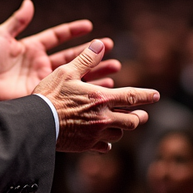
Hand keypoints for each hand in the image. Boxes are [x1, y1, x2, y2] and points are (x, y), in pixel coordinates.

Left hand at [0, 0, 120, 101]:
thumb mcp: (1, 36)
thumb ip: (17, 21)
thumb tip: (29, 2)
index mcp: (32, 48)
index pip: (57, 37)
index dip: (72, 31)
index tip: (89, 26)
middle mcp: (41, 63)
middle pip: (73, 56)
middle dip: (92, 53)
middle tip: (110, 47)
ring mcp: (45, 80)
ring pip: (76, 74)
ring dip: (95, 71)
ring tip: (114, 68)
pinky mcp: (45, 94)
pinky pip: (70, 92)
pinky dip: (86, 89)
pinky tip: (101, 87)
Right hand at [34, 40, 158, 152]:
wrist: (36, 124)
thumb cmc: (49, 95)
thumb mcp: (66, 71)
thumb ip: (86, 59)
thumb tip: (100, 44)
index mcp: (101, 99)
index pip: (132, 97)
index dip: (146, 96)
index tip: (157, 95)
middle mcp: (103, 118)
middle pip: (132, 121)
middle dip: (140, 117)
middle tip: (143, 115)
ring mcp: (95, 134)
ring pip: (119, 135)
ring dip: (122, 128)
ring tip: (122, 124)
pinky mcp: (85, 146)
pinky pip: (104, 148)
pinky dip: (107, 144)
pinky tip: (105, 142)